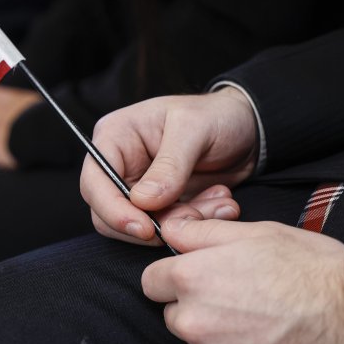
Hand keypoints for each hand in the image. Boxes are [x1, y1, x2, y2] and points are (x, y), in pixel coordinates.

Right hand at [81, 87, 257, 242]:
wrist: (248, 128)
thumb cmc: (217, 115)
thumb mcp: (195, 129)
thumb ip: (169, 165)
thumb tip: (142, 201)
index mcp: (115, 137)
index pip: (94, 181)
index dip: (112, 209)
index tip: (144, 228)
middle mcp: (120, 164)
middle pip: (108, 212)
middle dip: (149, 223)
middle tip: (189, 220)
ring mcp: (139, 187)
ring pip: (139, 226)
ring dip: (179, 224)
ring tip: (216, 203)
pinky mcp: (160, 206)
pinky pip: (165, 228)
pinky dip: (193, 224)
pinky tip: (220, 203)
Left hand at [142, 219, 343, 343]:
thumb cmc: (310, 272)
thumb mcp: (253, 233)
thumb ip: (201, 233)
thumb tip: (172, 231)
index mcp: (192, 278)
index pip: (152, 280)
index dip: (174, 274)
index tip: (194, 274)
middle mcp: (194, 320)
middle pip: (172, 312)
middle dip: (193, 304)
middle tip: (233, 294)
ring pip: (196, 339)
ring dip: (214, 330)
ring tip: (254, 315)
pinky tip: (261, 337)